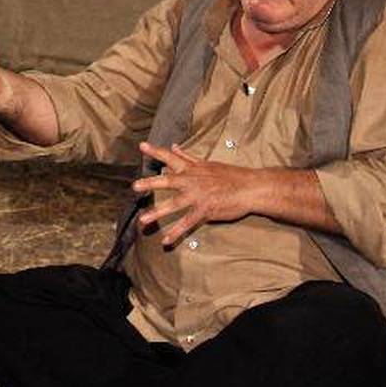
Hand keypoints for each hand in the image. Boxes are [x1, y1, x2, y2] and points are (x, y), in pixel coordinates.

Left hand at [131, 142, 256, 245]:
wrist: (250, 187)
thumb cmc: (231, 175)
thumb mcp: (208, 163)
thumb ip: (188, 157)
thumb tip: (174, 146)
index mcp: (192, 169)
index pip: (171, 157)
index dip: (156, 151)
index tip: (142, 146)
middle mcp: (192, 181)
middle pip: (168, 181)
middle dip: (151, 183)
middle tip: (135, 186)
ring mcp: (198, 196)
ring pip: (174, 204)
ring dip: (158, 212)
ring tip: (143, 220)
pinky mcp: (205, 210)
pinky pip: (188, 223)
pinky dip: (176, 232)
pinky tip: (166, 240)